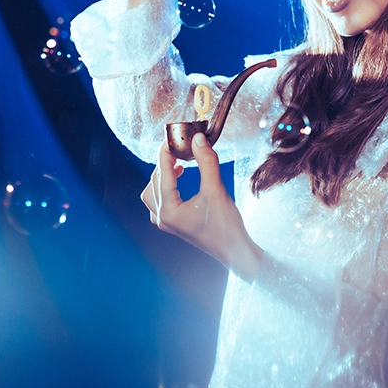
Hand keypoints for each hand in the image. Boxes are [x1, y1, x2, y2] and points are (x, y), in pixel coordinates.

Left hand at [141, 133, 262, 281]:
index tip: (173, 137)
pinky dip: (165, 187)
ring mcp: (166, 223)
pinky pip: (158, 201)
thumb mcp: (216, 190)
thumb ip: (206, 162)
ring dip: (162, 175)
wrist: (234, 250)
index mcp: (168, 211)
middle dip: (165, 162)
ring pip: (153, 192)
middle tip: (179, 147)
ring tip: (177, 162)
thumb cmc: (226, 226)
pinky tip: (178, 180)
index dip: (166, 152)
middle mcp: (162, 218)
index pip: (162, 173)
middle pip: (155, 181)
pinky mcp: (173, 224)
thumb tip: (198, 139)